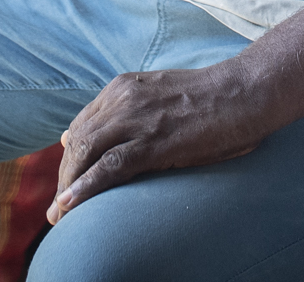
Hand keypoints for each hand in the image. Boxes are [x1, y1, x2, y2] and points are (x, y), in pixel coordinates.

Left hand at [48, 64, 271, 224]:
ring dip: (69, 187)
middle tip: (59, 208)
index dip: (69, 157)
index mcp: (124, 87)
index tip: (67, 181)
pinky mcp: (154, 141)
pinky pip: (109, 167)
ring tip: (61, 215)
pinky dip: (85, 188)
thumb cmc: (209, 99)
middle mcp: (123, 99)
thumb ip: (129, 110)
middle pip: (78, 140)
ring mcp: (138, 119)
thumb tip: (94, 133)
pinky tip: (71, 206)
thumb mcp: (160, 95)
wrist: (245, 92)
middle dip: (64, 176)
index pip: (81, 124)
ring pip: (86, 153)